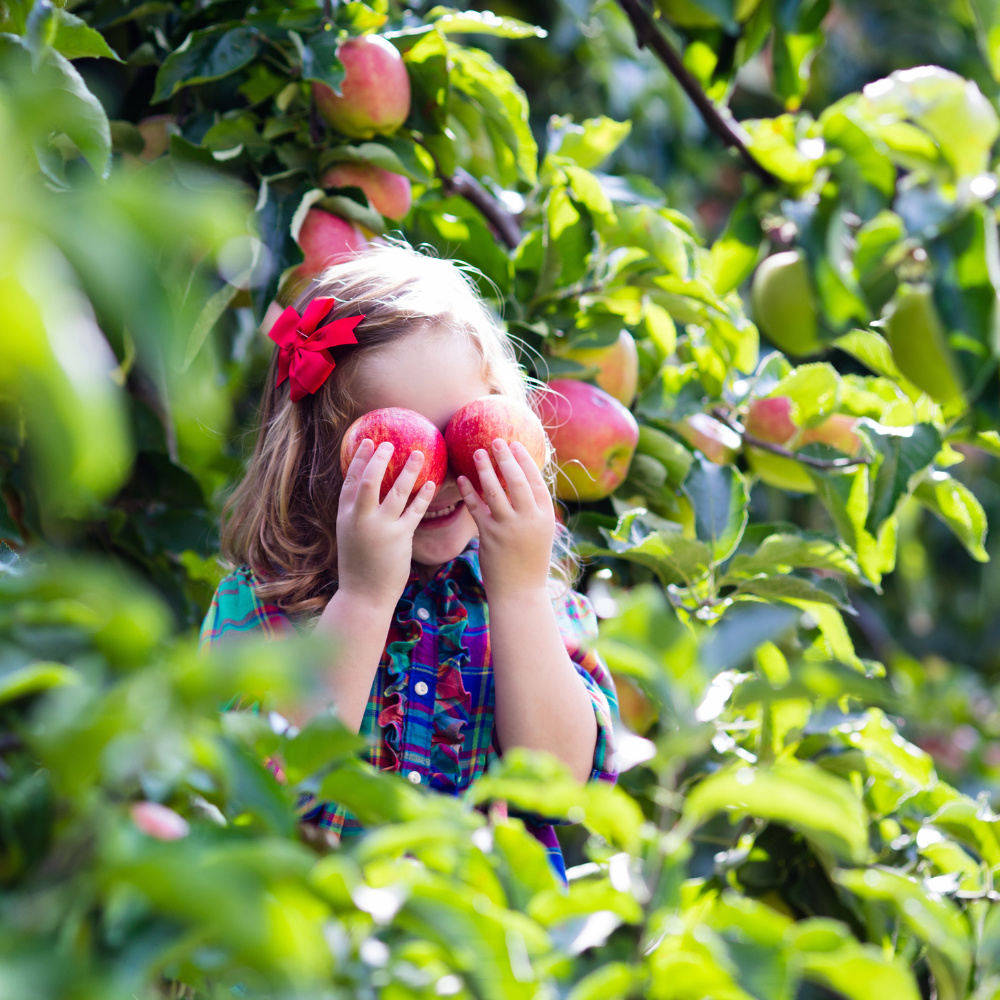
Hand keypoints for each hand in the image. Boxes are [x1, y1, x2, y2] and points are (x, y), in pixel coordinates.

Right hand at [336, 439, 434, 606]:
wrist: (363, 596)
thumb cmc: (358, 567)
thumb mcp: (350, 537)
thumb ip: (357, 516)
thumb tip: (369, 498)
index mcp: (345, 517)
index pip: (350, 481)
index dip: (359, 460)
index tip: (368, 443)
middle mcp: (360, 519)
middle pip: (369, 480)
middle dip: (379, 459)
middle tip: (391, 443)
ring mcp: (380, 528)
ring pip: (396, 491)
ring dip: (408, 470)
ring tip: (419, 454)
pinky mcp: (399, 538)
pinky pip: (415, 511)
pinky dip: (424, 495)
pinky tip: (431, 483)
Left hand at [457, 439, 554, 598]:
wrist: (520, 592)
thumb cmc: (529, 562)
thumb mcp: (540, 535)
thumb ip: (533, 511)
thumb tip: (524, 486)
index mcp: (544, 517)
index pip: (536, 482)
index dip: (525, 461)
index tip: (515, 445)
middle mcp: (529, 520)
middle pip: (518, 482)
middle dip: (506, 458)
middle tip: (495, 440)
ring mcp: (509, 528)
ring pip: (496, 492)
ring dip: (485, 470)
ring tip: (477, 452)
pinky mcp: (490, 536)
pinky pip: (477, 508)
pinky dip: (469, 492)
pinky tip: (462, 479)